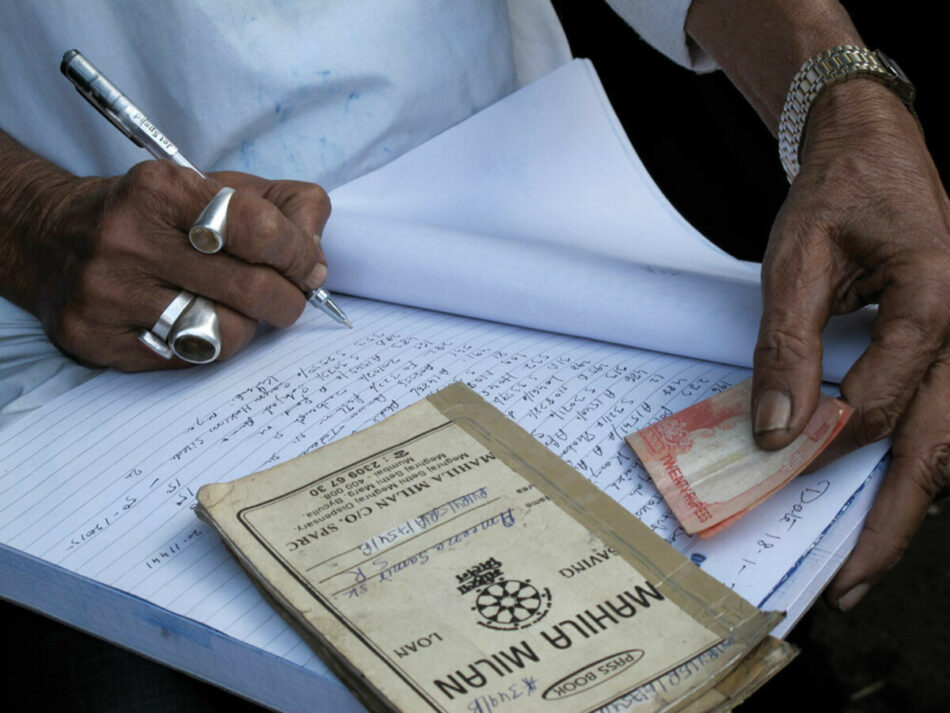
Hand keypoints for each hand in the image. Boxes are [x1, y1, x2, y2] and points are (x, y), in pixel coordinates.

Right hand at [11, 160, 330, 369]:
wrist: (55, 238)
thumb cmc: (158, 216)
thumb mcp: (219, 187)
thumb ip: (286, 208)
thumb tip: (318, 261)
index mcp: (162, 189)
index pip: (261, 231)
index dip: (300, 255)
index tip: (308, 267)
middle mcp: (128, 239)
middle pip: (251, 290)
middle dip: (288, 301)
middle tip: (288, 299)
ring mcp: (108, 294)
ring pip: (225, 335)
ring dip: (248, 328)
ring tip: (235, 310)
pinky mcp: (97, 339)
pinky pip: (188, 363)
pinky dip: (207, 348)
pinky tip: (194, 324)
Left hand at [751, 79, 949, 609]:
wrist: (876, 151)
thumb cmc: (841, 193)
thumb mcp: (798, 258)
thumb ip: (787, 344)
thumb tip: (775, 426)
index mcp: (937, 300)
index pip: (880, 399)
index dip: (825, 442)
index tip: (776, 470)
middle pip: (936, 447)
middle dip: (890, 521)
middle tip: (848, 580)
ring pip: (946, 444)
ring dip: (904, 504)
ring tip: (862, 560)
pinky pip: (939, 420)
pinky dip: (911, 466)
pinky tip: (880, 499)